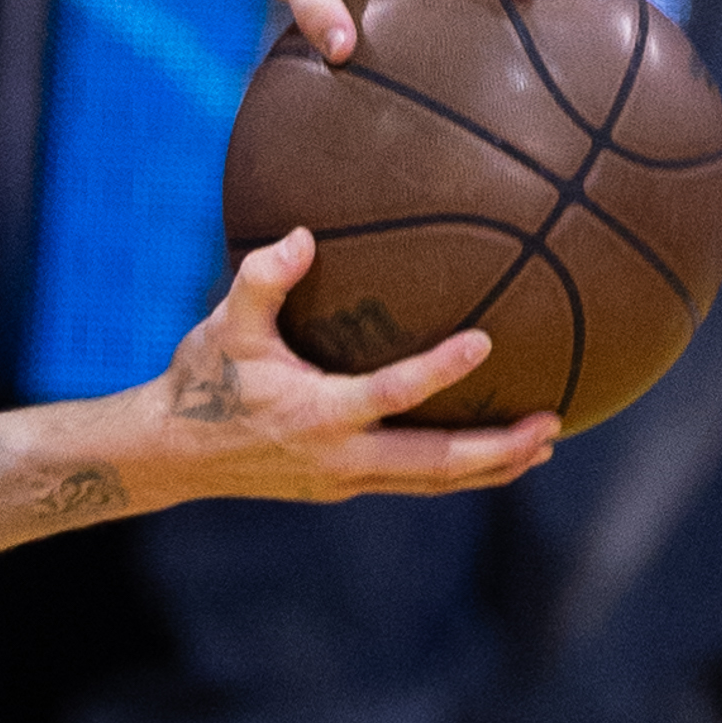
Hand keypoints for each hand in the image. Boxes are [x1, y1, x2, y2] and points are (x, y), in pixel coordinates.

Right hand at [139, 232, 557, 501]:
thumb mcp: (224, 325)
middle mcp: (340, 457)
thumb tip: (304, 235)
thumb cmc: (201, 379)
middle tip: (550, 423)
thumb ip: (262, 278)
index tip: (485, 342)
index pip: (392, 393)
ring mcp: (344, 480)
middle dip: (498, 449)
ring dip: (490, 467)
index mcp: (318, 414)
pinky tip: (489, 454)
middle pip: (436, 463)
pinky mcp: (342, 487)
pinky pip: (413, 481)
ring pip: (432, 481)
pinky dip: (457, 471)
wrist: (171, 453)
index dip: (440, 369)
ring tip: (542, 445)